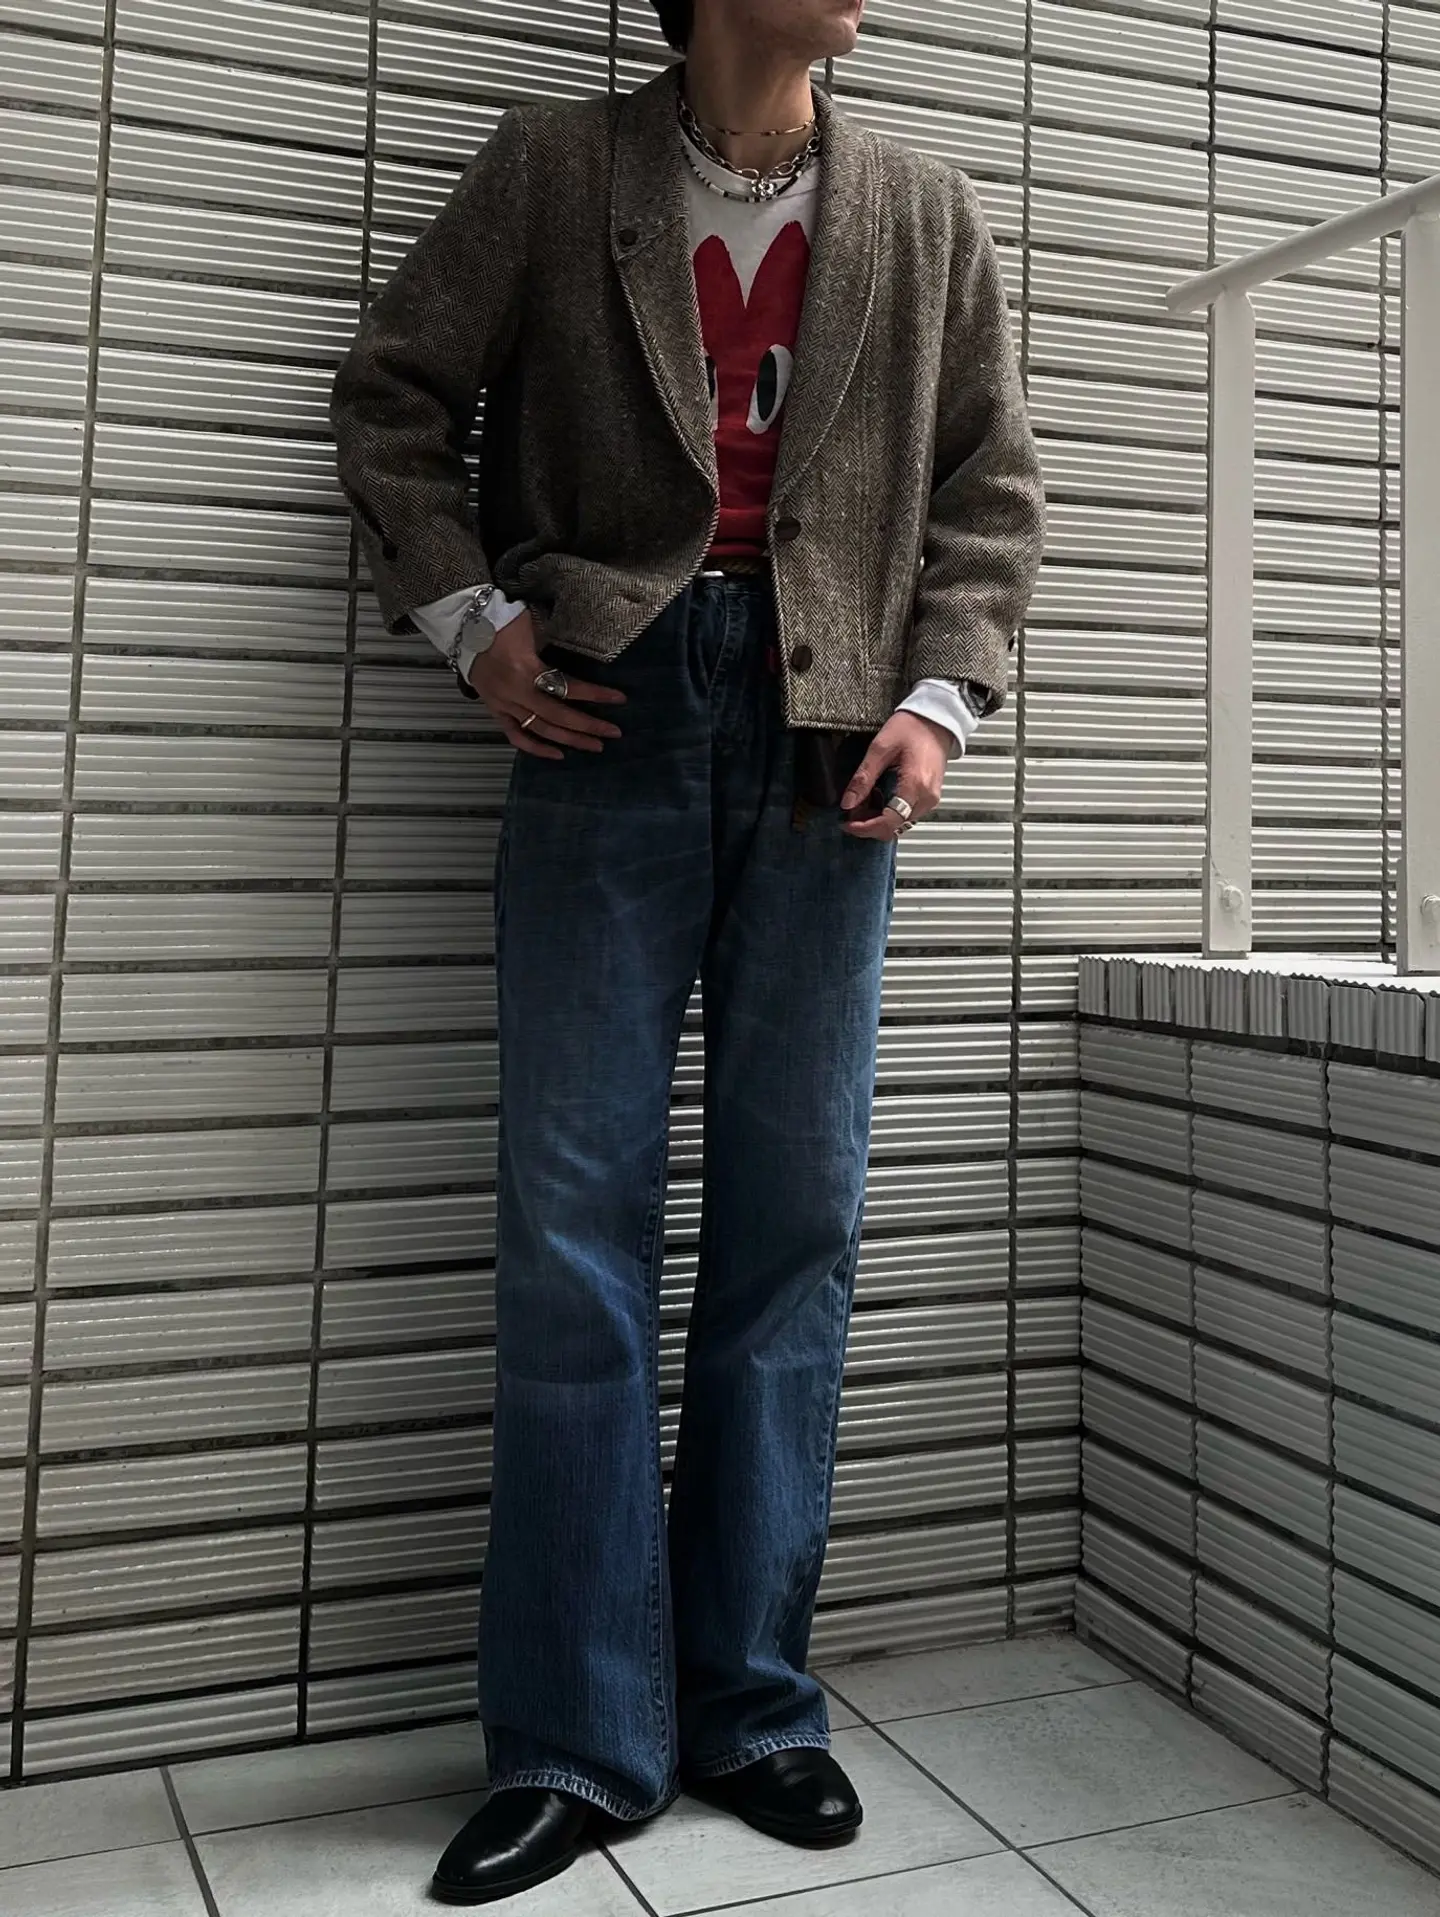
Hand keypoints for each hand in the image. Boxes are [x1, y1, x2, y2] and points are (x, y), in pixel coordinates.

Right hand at [466, 612, 624, 758]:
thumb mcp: (531, 627)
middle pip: (558, 715)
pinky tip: (558, 754)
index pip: (568, 687)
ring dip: (570, 739)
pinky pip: (515, 735)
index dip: (595, 695)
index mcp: (526, 669)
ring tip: (595, 746)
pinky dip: (536, 748)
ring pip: (541, 729)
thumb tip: (579, 660)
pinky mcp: (495, 709)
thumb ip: (552, 648)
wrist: (464, 623)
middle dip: (588, 726)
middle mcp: (516, 692)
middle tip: (613, 732)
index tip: (620, 699)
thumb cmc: (500, 619)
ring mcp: (504, 704)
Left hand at [841, 712, 947, 839]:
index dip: (865, 828)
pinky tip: (877, 797)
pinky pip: (906, 814)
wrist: (936, 720)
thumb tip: (848, 802)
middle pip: (894, 827)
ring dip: (878, 819)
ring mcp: (930, 799)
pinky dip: (888, 812)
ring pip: (900, 823)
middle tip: (850, 812)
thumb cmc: (912, 727)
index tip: (847, 824)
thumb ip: (863, 778)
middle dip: (869, 824)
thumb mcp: (880, 748)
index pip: (889, 821)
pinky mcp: (929, 796)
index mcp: (916, 785)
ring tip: (862, 802)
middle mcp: (926, 798)